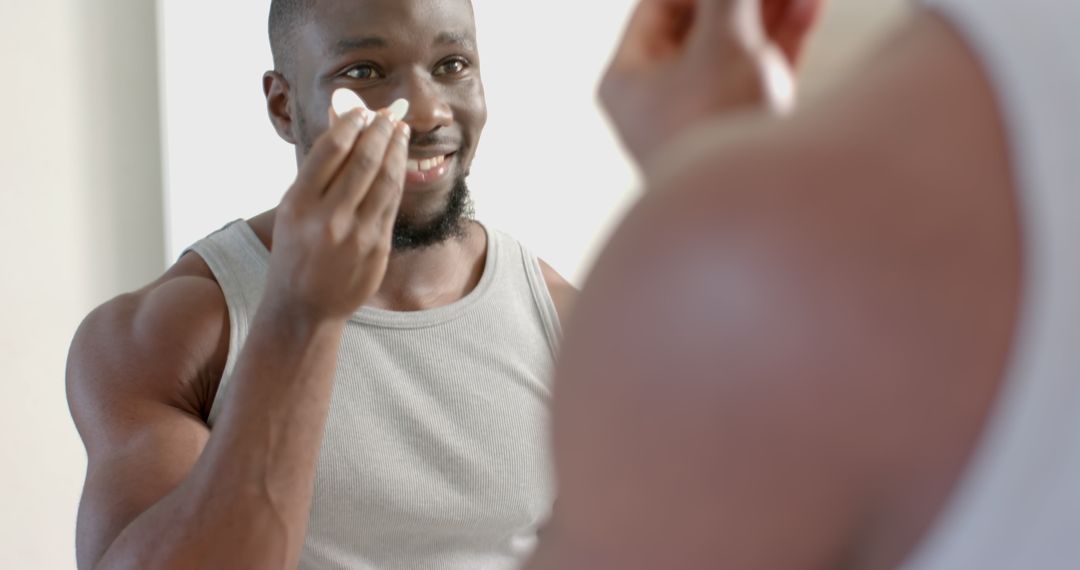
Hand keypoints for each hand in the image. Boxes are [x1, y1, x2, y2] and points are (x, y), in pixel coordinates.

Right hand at [264, 105, 410, 323]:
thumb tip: (340, 120)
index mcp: (299, 204)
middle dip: (381, 130)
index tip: (363, 111)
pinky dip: (397, 176)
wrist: (304, 306)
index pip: (331, 149)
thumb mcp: (293, 209)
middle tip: (390, 113)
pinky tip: (399, 161)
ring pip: (385, 179)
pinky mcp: (377, 248)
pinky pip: (392, 203)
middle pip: (363, 160)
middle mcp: (328, 218)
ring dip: (396, 149)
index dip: (352, 124)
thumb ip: (317, 170)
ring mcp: (356, 235)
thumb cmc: (295, 250)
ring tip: (400, 130)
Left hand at [600, 0, 825, 165]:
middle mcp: (661, 99)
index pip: (659, 6)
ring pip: (737, 43)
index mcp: (630, 80)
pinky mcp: (744, 130)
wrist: (757, 216)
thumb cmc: (718, 132)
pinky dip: (783, 37)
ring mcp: (705, 115)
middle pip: (701, 22)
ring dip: (768, 10)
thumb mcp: (721, 45)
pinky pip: (761, 70)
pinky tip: (808, 6)